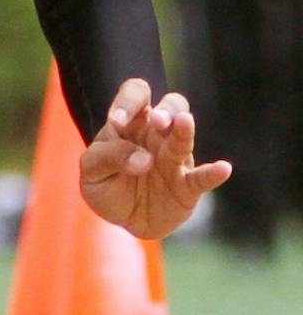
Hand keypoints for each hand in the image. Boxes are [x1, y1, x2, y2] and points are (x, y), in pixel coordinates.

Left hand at [80, 79, 230, 239]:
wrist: (122, 219)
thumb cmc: (105, 185)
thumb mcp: (92, 171)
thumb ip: (109, 157)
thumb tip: (143, 159)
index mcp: (130, 123)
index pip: (136, 94)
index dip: (128, 101)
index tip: (117, 120)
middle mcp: (157, 136)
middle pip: (171, 107)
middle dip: (166, 110)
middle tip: (157, 120)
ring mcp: (174, 160)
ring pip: (184, 139)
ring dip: (183, 131)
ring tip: (184, 122)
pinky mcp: (187, 187)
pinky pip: (202, 178)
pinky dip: (213, 173)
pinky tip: (223, 168)